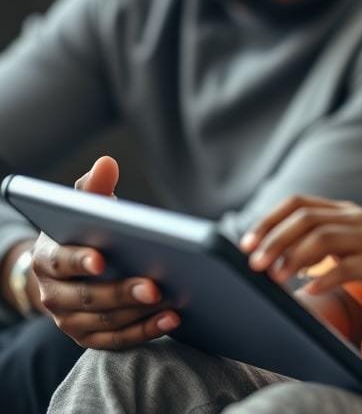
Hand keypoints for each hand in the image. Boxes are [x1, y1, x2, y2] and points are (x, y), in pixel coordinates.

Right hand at [32, 156, 179, 348]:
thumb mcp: (85, 207)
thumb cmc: (84, 231)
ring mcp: (70, 321)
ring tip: (170, 302)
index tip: (102, 258)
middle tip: (155, 285)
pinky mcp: (89, 338)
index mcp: (48, 258)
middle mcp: (53, 295)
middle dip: (121, 291)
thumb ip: (94, 187)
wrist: (71, 270)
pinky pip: (116, 340)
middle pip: (87, 297)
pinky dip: (144, 331)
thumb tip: (107, 162)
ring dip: (137, 314)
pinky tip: (171, 319)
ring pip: (103, 322)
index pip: (60, 262)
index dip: (80, 260)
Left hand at [240, 195, 361, 304]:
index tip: (247, 242)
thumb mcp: (356, 242)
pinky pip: (348, 267)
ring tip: (274, 277)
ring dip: (293, 257)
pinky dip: (324, 278)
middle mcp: (354, 219)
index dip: (270, 219)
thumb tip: (282, 257)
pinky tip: (309, 290)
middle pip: (305, 218)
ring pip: (323, 238)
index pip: (299, 203)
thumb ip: (326, 242)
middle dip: (274, 237)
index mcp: (344, 212)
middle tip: (253, 262)